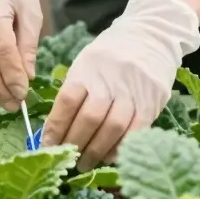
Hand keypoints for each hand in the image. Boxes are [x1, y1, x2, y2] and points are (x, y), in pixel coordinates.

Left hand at [41, 0, 199, 169]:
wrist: (151, 35)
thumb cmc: (111, 54)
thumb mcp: (87, 63)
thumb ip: (74, 92)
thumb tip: (55, 129)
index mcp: (88, 68)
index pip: (68, 101)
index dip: (56, 126)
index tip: (47, 145)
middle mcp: (111, 80)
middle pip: (90, 119)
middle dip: (75, 144)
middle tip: (66, 159)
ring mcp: (133, 92)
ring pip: (112, 128)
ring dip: (96, 151)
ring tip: (85, 163)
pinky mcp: (152, 102)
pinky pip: (135, 132)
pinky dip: (119, 147)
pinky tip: (109, 156)